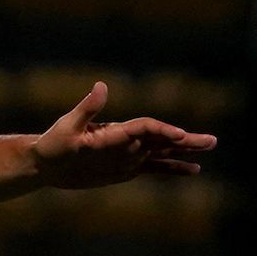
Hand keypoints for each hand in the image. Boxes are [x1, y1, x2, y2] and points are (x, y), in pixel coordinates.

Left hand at [31, 83, 217, 191]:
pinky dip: (173, 168)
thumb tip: (101, 85)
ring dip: (186, 151)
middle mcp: (126, 141)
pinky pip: (154, 168)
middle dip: (186, 139)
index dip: (162, 131)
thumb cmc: (52, 143)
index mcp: (115, 131)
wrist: (45, 163)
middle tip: (212, 141)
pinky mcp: (125, 169)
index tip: (180, 136)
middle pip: (161, 138)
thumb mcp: (67, 127)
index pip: (145, 128)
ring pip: (163, 152)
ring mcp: (128, 155)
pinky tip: (193, 169)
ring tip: (209, 148)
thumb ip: (87, 108)